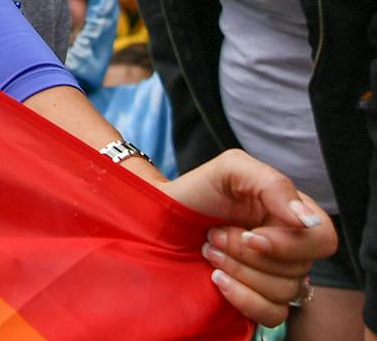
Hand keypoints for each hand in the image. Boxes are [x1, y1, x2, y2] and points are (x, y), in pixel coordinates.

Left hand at [162, 149, 336, 326]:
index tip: (249, 235)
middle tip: (215, 234)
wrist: (162, 218)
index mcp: (290, 215)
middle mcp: (290, 247)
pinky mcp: (261, 300)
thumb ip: (273, 185)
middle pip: (300, 268)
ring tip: (211, 250)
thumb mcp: (230, 170)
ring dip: (238, 270)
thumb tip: (307, 221)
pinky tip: (217, 279)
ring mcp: (276, 276)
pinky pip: (274, 314)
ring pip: (284, 291)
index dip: (288, 244)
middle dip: (248, 254)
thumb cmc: (199, 191)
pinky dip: (242, 297)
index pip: (322, 238)